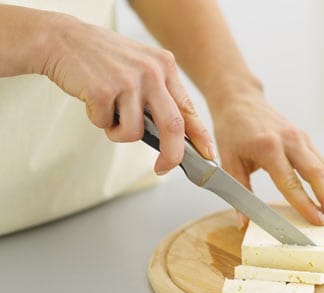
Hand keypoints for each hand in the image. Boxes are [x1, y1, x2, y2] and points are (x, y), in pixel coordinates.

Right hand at [40, 12, 214, 173]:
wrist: (62, 38)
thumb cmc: (104, 59)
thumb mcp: (142, 67)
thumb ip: (160, 95)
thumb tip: (178, 136)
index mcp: (165, 66)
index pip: (188, 108)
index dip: (200, 136)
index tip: (208, 154)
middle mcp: (151, 72)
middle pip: (172, 125)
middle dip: (172, 154)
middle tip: (163, 168)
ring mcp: (128, 80)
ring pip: (135, 132)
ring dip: (119, 134)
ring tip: (109, 113)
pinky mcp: (103, 90)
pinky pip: (107, 125)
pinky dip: (99, 121)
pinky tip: (93, 100)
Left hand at [211, 91, 323, 229]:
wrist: (240, 100)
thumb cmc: (232, 131)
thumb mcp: (228, 161)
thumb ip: (239, 193)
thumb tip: (243, 222)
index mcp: (268, 147)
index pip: (291, 181)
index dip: (306, 204)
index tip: (317, 222)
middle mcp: (290, 141)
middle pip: (318, 173)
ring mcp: (302, 138)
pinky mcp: (307, 139)